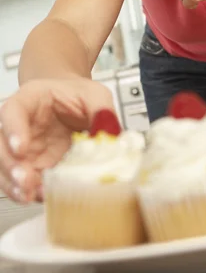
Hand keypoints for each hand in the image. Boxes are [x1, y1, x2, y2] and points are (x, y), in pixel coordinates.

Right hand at [0, 78, 114, 202]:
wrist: (73, 102)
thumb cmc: (76, 95)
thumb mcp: (94, 94)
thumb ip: (101, 110)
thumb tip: (109, 134)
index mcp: (29, 99)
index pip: (12, 111)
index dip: (13, 130)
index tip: (20, 148)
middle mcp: (20, 125)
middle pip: (1, 144)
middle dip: (11, 165)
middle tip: (26, 179)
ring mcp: (23, 148)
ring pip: (6, 167)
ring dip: (15, 184)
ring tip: (32, 195)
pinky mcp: (32, 166)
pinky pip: (22, 182)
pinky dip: (29, 191)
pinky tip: (41, 197)